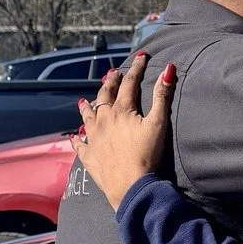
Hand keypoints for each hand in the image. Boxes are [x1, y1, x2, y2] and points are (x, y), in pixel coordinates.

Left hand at [75, 53, 175, 209]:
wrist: (130, 185)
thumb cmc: (147, 154)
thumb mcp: (158, 124)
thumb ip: (162, 96)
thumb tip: (168, 69)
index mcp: (121, 111)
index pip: (129, 84)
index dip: (136, 69)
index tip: (141, 58)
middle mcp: (103, 121)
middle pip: (105, 96)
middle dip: (110, 83)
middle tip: (112, 75)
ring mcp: (94, 139)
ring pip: (87, 117)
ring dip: (87, 107)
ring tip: (84, 100)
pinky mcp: (89, 156)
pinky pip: (80, 145)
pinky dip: (77, 139)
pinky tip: (74, 137)